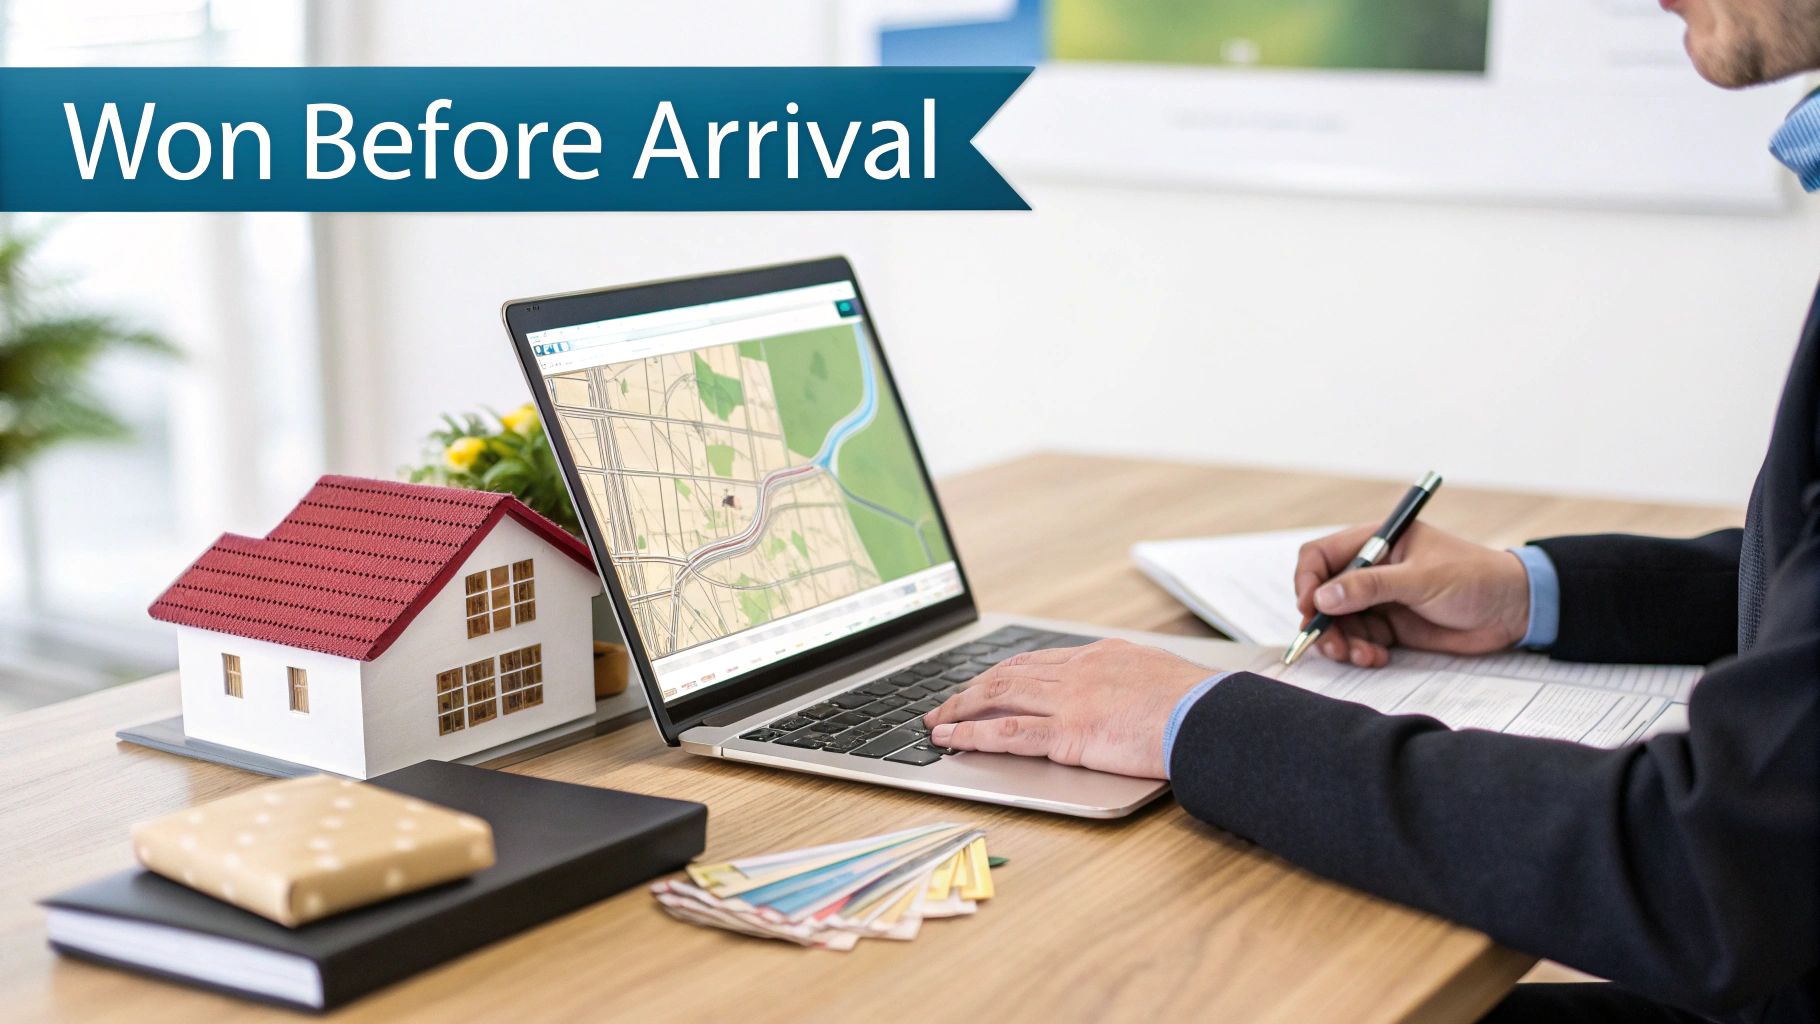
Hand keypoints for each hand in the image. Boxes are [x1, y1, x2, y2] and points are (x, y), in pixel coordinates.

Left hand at [922, 639, 1214, 779]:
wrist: (1209, 717)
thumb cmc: (1197, 703)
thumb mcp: (1160, 675)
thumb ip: (1133, 680)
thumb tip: (1132, 689)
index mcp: (1100, 656)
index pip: (1037, 662)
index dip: (1004, 674)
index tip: (985, 682)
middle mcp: (1077, 672)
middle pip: (1009, 675)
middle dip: (971, 690)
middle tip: (946, 703)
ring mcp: (1069, 701)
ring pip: (998, 697)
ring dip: (960, 710)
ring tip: (936, 723)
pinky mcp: (1068, 734)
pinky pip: (1007, 733)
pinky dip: (971, 736)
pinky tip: (950, 741)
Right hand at [1293, 521, 1530, 667]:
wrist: (1514, 610)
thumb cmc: (1474, 578)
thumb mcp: (1421, 578)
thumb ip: (1370, 587)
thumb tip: (1322, 598)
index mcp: (1376, 542)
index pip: (1321, 556)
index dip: (1308, 581)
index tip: (1309, 608)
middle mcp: (1372, 570)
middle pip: (1324, 595)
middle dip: (1323, 621)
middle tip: (1329, 644)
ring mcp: (1380, 600)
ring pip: (1339, 623)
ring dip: (1341, 642)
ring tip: (1359, 656)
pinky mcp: (1391, 627)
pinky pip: (1360, 641)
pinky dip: (1361, 652)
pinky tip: (1376, 658)